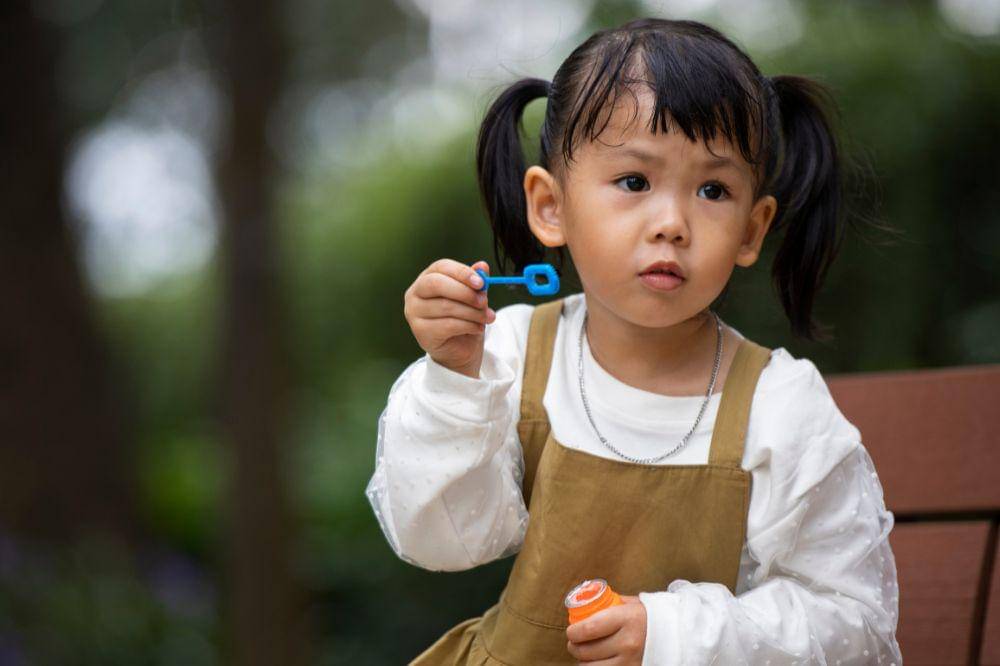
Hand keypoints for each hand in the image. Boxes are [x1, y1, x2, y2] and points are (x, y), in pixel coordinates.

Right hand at [403, 258, 494, 377]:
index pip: (441, 267)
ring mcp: (414, 313)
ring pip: (446, 306)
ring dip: (472, 312)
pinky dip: (468, 325)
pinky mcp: (421, 331)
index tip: (481, 282)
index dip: (462, 272)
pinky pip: (448, 325)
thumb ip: (476, 282)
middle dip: (464, 292)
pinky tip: (478, 328)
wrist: (459, 348)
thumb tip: (482, 266)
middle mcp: (415, 293)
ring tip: (487, 317)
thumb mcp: (472, 297)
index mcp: (427, 278)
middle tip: (484, 301)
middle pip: (436, 284)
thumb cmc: (463, 317)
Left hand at [566, 595, 646, 664]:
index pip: (589, 628)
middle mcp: (628, 642)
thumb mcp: (631, 604)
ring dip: (583, 661)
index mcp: (627, 619)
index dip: (574, 632)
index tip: (571, 631)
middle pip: (587, 650)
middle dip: (574, 647)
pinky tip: (596, 662)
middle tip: (573, 642)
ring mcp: (630, 661)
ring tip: (583, 653)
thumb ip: (610, 604)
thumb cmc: (650, 616)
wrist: (678, 635)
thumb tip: (586, 604)